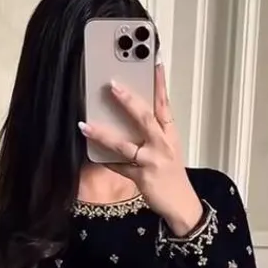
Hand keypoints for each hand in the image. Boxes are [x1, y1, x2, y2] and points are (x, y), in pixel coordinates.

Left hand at [79, 64, 203, 236]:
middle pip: (145, 118)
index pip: (164, 103)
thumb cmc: (171, 173)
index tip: (153, 63)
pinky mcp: (142, 177)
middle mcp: (163, 144)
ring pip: (125, 144)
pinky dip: (104, 160)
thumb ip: (151, 132)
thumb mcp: (167, 148)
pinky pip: (119, 167)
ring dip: (103, 134)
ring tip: (85, 124)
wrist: (181, 204)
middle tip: (112, 85)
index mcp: (169, 133)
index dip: (159, 83)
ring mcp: (152, 161)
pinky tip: (90, 153)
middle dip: (128, 100)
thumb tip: (128, 113)